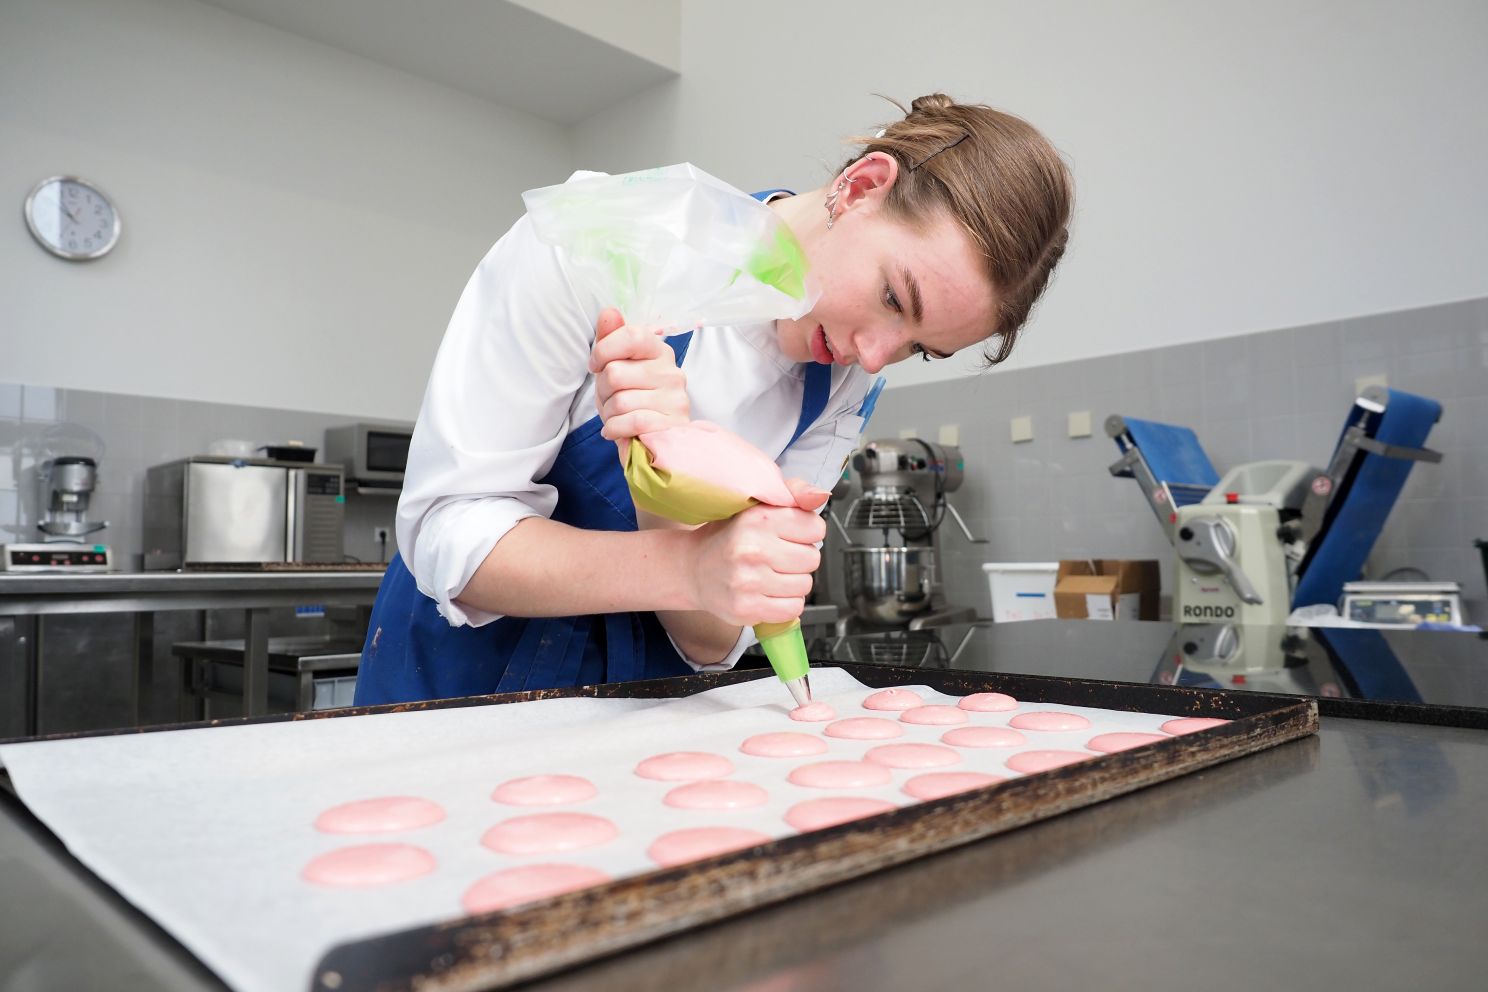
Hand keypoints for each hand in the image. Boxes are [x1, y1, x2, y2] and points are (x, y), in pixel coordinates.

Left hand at [590, 308, 689, 457]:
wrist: (649, 443)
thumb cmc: (631, 402)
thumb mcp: (616, 368)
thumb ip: (612, 339)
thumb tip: (609, 312)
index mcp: (659, 351)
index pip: (631, 335)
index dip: (604, 350)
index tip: (596, 366)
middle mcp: (672, 372)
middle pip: (615, 373)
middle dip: (602, 391)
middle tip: (610, 399)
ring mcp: (675, 399)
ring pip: (620, 400)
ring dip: (608, 413)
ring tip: (617, 416)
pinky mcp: (672, 424)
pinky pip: (630, 421)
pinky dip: (615, 429)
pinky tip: (616, 430)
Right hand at [683, 478, 829, 624]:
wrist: (693, 569)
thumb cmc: (728, 537)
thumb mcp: (757, 505)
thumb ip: (793, 493)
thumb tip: (821, 495)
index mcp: (758, 519)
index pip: (815, 527)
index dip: (806, 532)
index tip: (790, 535)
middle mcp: (752, 548)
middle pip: (812, 559)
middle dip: (799, 559)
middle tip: (777, 557)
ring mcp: (748, 581)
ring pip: (804, 586)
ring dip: (793, 583)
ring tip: (770, 575)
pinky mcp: (746, 607)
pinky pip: (792, 609)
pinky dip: (785, 604)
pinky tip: (768, 593)